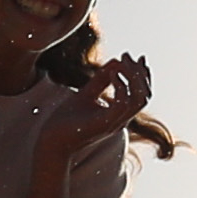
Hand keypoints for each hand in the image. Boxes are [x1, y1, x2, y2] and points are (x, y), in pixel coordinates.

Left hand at [36, 49, 156, 154]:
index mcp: (118, 114)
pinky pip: (124, 104)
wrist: (52, 141)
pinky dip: (121, 86)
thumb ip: (101, 80)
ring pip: (139, 99)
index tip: (137, 57)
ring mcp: (115, 123)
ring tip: (122, 62)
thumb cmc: (66, 120)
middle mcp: (121, 120)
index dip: (142, 75)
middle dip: (140, 73)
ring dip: (134, 78)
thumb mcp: (85, 94)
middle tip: (127, 56)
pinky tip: (112, 74)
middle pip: (145, 95)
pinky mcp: (105, 124)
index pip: (141, 94)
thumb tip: (116, 62)